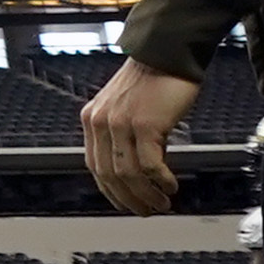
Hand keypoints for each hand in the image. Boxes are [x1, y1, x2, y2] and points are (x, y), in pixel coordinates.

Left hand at [79, 61, 201, 215]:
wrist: (168, 52)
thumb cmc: (154, 78)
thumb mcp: (127, 108)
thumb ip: (124, 134)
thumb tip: (140, 170)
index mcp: (92, 119)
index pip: (95, 166)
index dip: (111, 191)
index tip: (126, 203)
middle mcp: (100, 122)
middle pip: (110, 175)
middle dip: (130, 199)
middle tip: (148, 211)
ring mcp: (120, 123)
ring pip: (129, 174)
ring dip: (147, 195)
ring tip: (163, 203)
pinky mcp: (145, 124)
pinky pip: (150, 164)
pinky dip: (161, 181)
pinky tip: (171, 186)